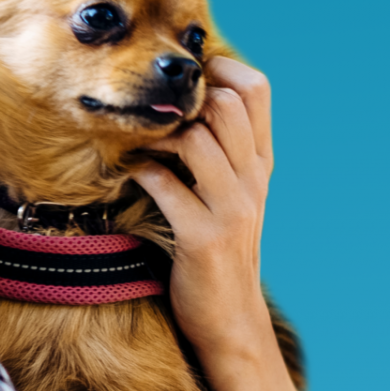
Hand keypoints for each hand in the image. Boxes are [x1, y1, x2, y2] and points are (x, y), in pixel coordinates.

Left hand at [133, 57, 274, 363]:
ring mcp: (232, 208)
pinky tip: (129, 174)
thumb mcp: (233, 196)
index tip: (181, 79)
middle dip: (183, 98)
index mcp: (260, 164)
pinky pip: (168, 186)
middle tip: (151, 110)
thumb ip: (221, 153)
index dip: (217, 70)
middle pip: (228, 104)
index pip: (257, 89)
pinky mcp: (204, 237)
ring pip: (200, 140)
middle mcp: (253, 180)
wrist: (232, 320)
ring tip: (136, 140)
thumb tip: (186, 103)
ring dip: (158, 134)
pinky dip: (141, 173)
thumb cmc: (221, 252)